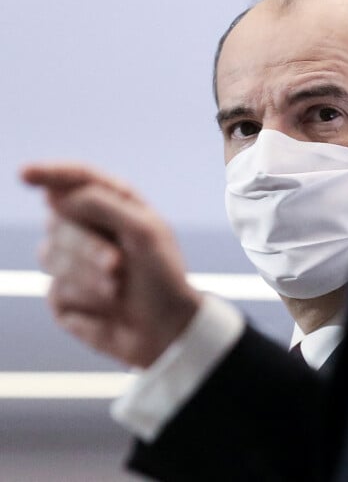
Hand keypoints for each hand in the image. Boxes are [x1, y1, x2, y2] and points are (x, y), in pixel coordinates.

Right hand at [21, 163, 201, 367]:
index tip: (24, 174)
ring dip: (86, 274)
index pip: (74, 178)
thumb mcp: (144, 232)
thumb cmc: (163, 275)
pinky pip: (56, 292)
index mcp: (110, 203)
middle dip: (86, 245)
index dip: (48, 173)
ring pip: (50, 255)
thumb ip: (103, 205)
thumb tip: (55, 195)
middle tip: (116, 265)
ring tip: (117, 289)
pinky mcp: (62, 297)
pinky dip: (85, 301)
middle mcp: (85, 227)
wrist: (168, 329)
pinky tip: (109, 309)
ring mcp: (70, 262)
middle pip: (57, 220)